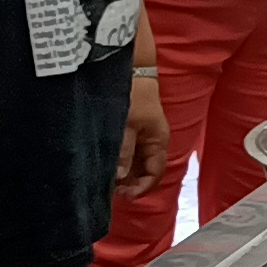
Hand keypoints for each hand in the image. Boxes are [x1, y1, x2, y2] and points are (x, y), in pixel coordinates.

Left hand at [115, 70, 170, 194]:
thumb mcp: (126, 124)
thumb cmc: (133, 95)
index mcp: (158, 141)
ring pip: (137, 164)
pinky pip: (130, 154)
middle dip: (131, 183)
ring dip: (124, 175)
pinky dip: (121, 163)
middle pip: (146, 171)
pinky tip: (108, 167)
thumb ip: (123, 151)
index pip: (155, 173)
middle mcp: (153, 142)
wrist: (132, 71)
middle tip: (112, 192)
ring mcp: (144, 138)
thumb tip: (118, 176)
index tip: (125, 196)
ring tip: (108, 182)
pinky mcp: (133, 132)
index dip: (142, 187)